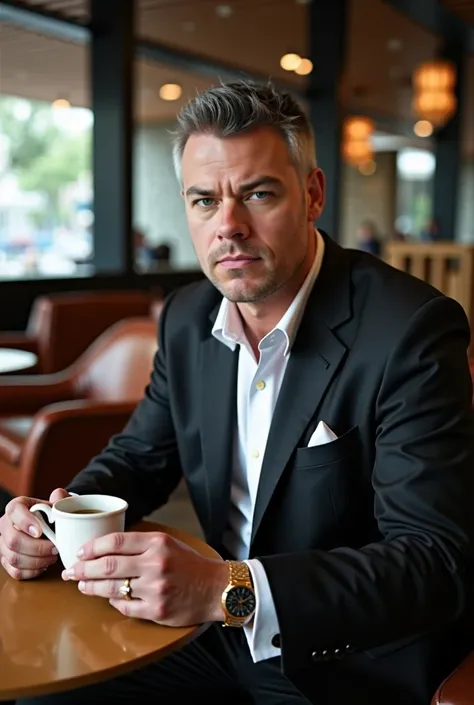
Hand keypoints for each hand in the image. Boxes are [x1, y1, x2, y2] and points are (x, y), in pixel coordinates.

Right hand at [0, 488, 68, 579]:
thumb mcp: (55, 504)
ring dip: (37, 561)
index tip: (40, 531)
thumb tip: (58, 495)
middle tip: (55, 549)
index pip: (14, 511)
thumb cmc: (50, 514)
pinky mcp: (6, 560)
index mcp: (16, 507)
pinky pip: (15, 571)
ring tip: (52, 557)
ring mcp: (3, 544)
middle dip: (37, 548)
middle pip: (13, 540)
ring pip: (14, 558)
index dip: (25, 522)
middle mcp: (5, 525)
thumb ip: (60, 499)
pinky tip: (44, 566)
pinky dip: (32, 572)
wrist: (46, 525)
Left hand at [62, 531, 228, 626]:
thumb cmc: (189, 564)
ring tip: (81, 584)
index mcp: (157, 543)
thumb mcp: (167, 544)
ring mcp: (155, 589)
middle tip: (71, 570)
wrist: (215, 588)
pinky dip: (112, 601)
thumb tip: (106, 548)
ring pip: (111, 588)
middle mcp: (156, 564)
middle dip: (83, 568)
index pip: (116, 541)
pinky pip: (124, 606)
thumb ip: (140, 544)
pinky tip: (107, 597)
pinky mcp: (156, 610)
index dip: (93, 547)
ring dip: (91, 587)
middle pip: (108, 565)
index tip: (80, 552)